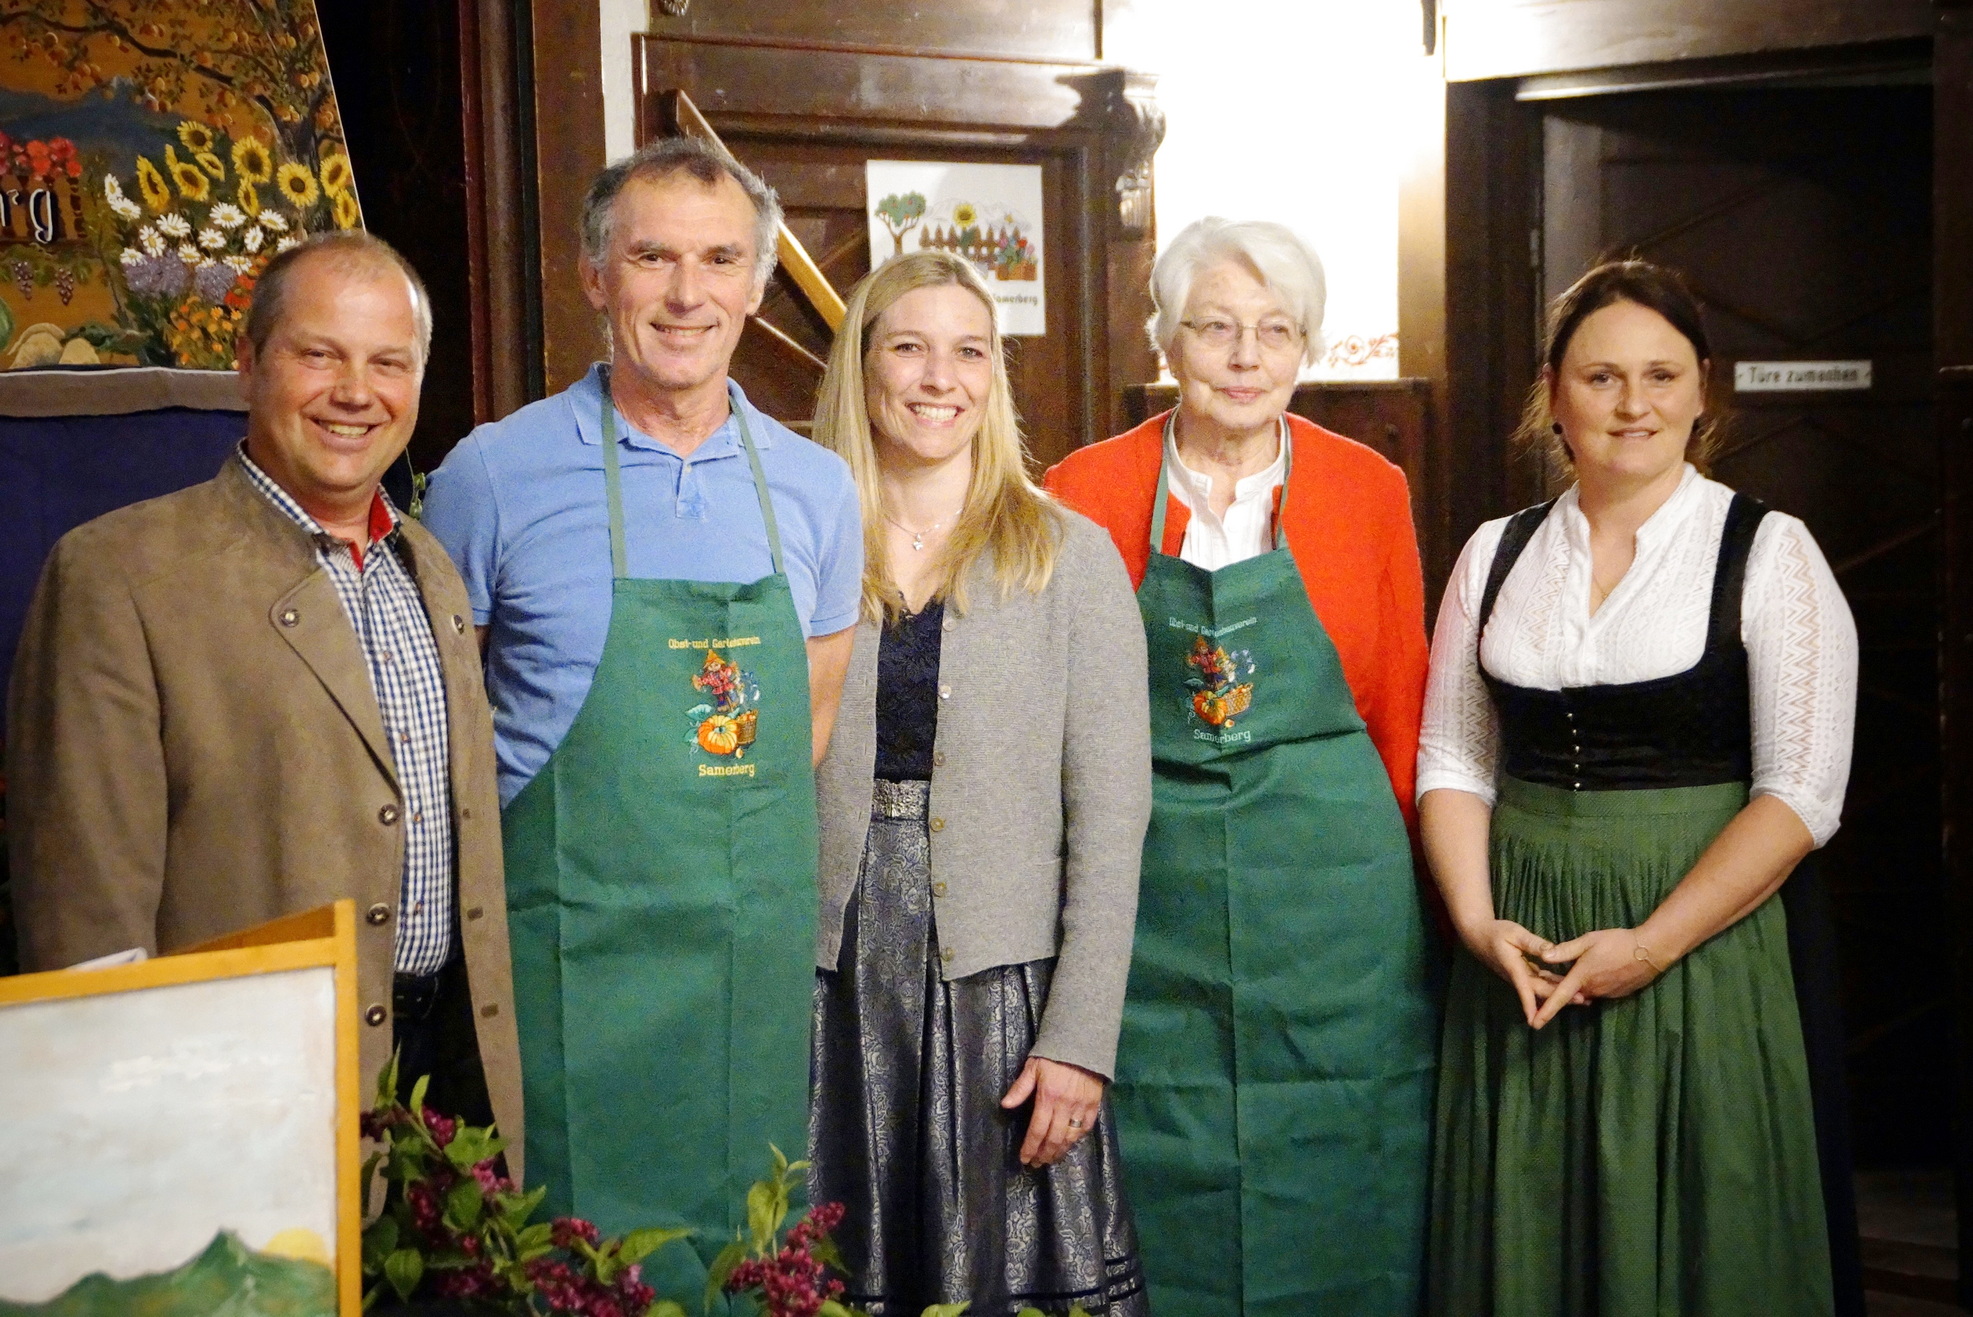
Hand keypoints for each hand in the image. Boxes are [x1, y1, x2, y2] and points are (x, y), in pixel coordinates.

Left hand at [1001, 1055, 1104, 1167]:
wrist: (1083, 1042)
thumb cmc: (1053, 1055)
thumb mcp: (1033, 1067)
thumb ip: (1020, 1088)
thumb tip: (1005, 1105)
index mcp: (1048, 1097)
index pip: (1037, 1129)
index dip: (1030, 1147)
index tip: (1025, 1159)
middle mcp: (1065, 1106)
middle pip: (1054, 1138)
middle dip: (1044, 1154)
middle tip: (1037, 1163)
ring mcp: (1081, 1107)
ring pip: (1070, 1137)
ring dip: (1059, 1151)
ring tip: (1051, 1158)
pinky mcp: (1094, 1105)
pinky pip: (1085, 1128)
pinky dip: (1077, 1139)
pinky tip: (1069, 1144)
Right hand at [1459, 918, 1583, 1027]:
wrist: (1478, 936)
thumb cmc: (1495, 933)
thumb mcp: (1514, 933)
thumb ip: (1533, 943)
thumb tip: (1551, 951)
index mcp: (1514, 968)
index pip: (1525, 989)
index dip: (1531, 1005)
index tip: (1538, 1019)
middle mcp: (1517, 977)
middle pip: (1539, 991)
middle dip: (1558, 998)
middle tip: (1582, 1000)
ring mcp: (1520, 977)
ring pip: (1540, 989)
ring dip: (1558, 994)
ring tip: (1581, 998)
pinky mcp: (1522, 974)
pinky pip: (1539, 982)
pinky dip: (1552, 985)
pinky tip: (1566, 986)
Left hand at [1531, 927, 1662, 1028]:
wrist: (1651, 950)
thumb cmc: (1617, 942)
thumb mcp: (1588, 941)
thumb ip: (1565, 950)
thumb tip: (1543, 956)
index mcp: (1582, 977)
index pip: (1560, 997)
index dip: (1546, 1011)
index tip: (1534, 1024)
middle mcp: (1593, 990)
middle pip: (1570, 995)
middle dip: (1557, 989)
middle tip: (1542, 976)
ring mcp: (1606, 994)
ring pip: (1584, 993)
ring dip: (1575, 987)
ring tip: (1569, 972)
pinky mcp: (1617, 994)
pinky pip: (1598, 992)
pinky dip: (1590, 986)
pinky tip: (1593, 972)